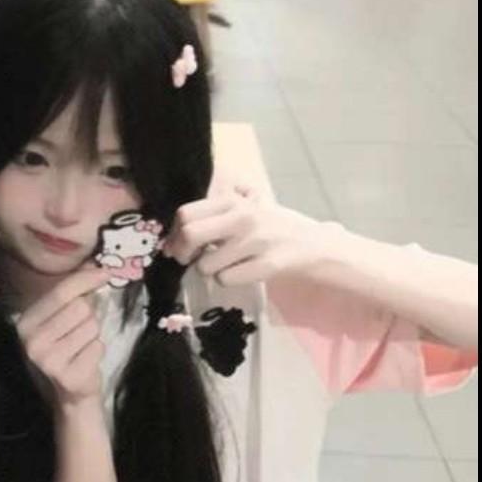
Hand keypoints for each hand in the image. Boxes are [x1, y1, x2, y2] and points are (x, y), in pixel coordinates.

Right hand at [15, 266, 112, 410]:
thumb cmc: (68, 349)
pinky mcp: (67, 376)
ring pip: (91, 327)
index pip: (61, 292)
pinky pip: (97, 347)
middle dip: (89, 316)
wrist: (69, 393)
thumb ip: (73, 292)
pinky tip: (84, 361)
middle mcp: (32, 340)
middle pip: (80, 308)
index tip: (105, 273)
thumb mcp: (62, 318)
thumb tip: (93, 264)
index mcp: (26, 322)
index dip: (86, 279)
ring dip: (94, 335)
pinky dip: (97, 352)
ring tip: (81, 348)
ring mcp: (47, 360)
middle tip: (80, 331)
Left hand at [163, 188, 339, 287]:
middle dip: (181, 253)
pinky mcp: (267, 265)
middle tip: (187, 260)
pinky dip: (227, 280)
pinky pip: (225, 280)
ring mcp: (256, 241)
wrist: (312, 243)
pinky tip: (241, 271)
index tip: (176, 245)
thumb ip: (209, 218)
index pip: (186, 214)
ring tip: (225, 264)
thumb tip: (170, 242)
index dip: (174, 234)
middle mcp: (243, 218)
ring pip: (205, 266)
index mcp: (233, 201)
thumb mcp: (242, 210)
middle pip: (190, 235)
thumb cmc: (268, 227)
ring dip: (208, 270)